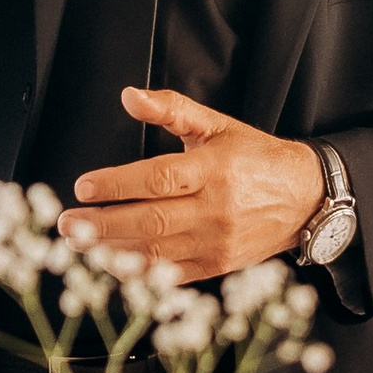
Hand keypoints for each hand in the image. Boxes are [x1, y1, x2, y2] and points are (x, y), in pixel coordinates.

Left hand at [63, 89, 329, 281]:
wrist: (305, 197)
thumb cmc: (255, 157)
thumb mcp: (217, 125)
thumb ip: (172, 108)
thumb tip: (130, 96)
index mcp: (213, 169)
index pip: (157, 178)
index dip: (117, 184)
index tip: (83, 187)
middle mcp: (215, 209)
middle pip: (150, 221)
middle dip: (102, 225)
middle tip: (66, 224)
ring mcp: (217, 242)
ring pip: (157, 253)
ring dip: (112, 252)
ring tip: (78, 247)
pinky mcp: (218, 266)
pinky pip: (172, 276)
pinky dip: (139, 275)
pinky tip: (111, 266)